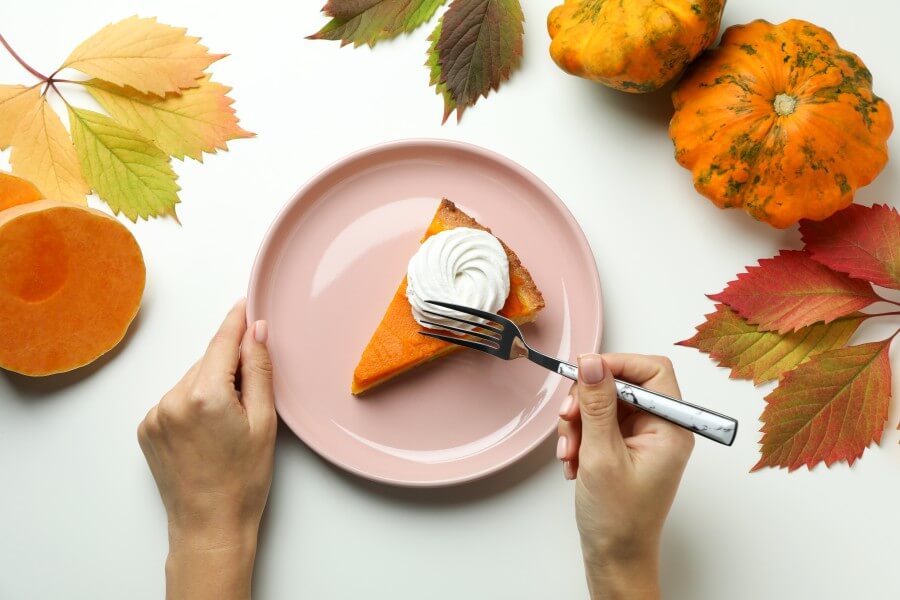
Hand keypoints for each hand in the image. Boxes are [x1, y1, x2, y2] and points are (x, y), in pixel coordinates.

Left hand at [138, 300, 274, 599]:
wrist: (209, 525)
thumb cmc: (242, 481)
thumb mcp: (264, 422)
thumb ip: (259, 370)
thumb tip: (256, 331)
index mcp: (205, 395)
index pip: (222, 342)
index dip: (237, 321)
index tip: (246, 304)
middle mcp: (172, 400)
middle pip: (208, 361)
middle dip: (230, 365)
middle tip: (252, 395)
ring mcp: (155, 414)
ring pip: (192, 379)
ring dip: (211, 385)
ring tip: (230, 421)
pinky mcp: (146, 428)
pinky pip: (175, 399)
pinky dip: (193, 402)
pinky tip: (208, 429)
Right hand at [557, 353, 694, 599]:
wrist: (615, 557)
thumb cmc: (619, 519)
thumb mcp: (602, 456)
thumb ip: (596, 405)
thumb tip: (591, 362)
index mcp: (670, 428)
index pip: (652, 371)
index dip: (618, 365)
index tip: (585, 373)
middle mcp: (661, 428)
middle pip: (622, 385)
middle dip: (589, 401)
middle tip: (569, 421)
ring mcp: (643, 438)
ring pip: (604, 404)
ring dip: (579, 424)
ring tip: (571, 454)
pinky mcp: (625, 447)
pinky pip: (598, 424)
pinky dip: (580, 437)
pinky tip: (574, 462)